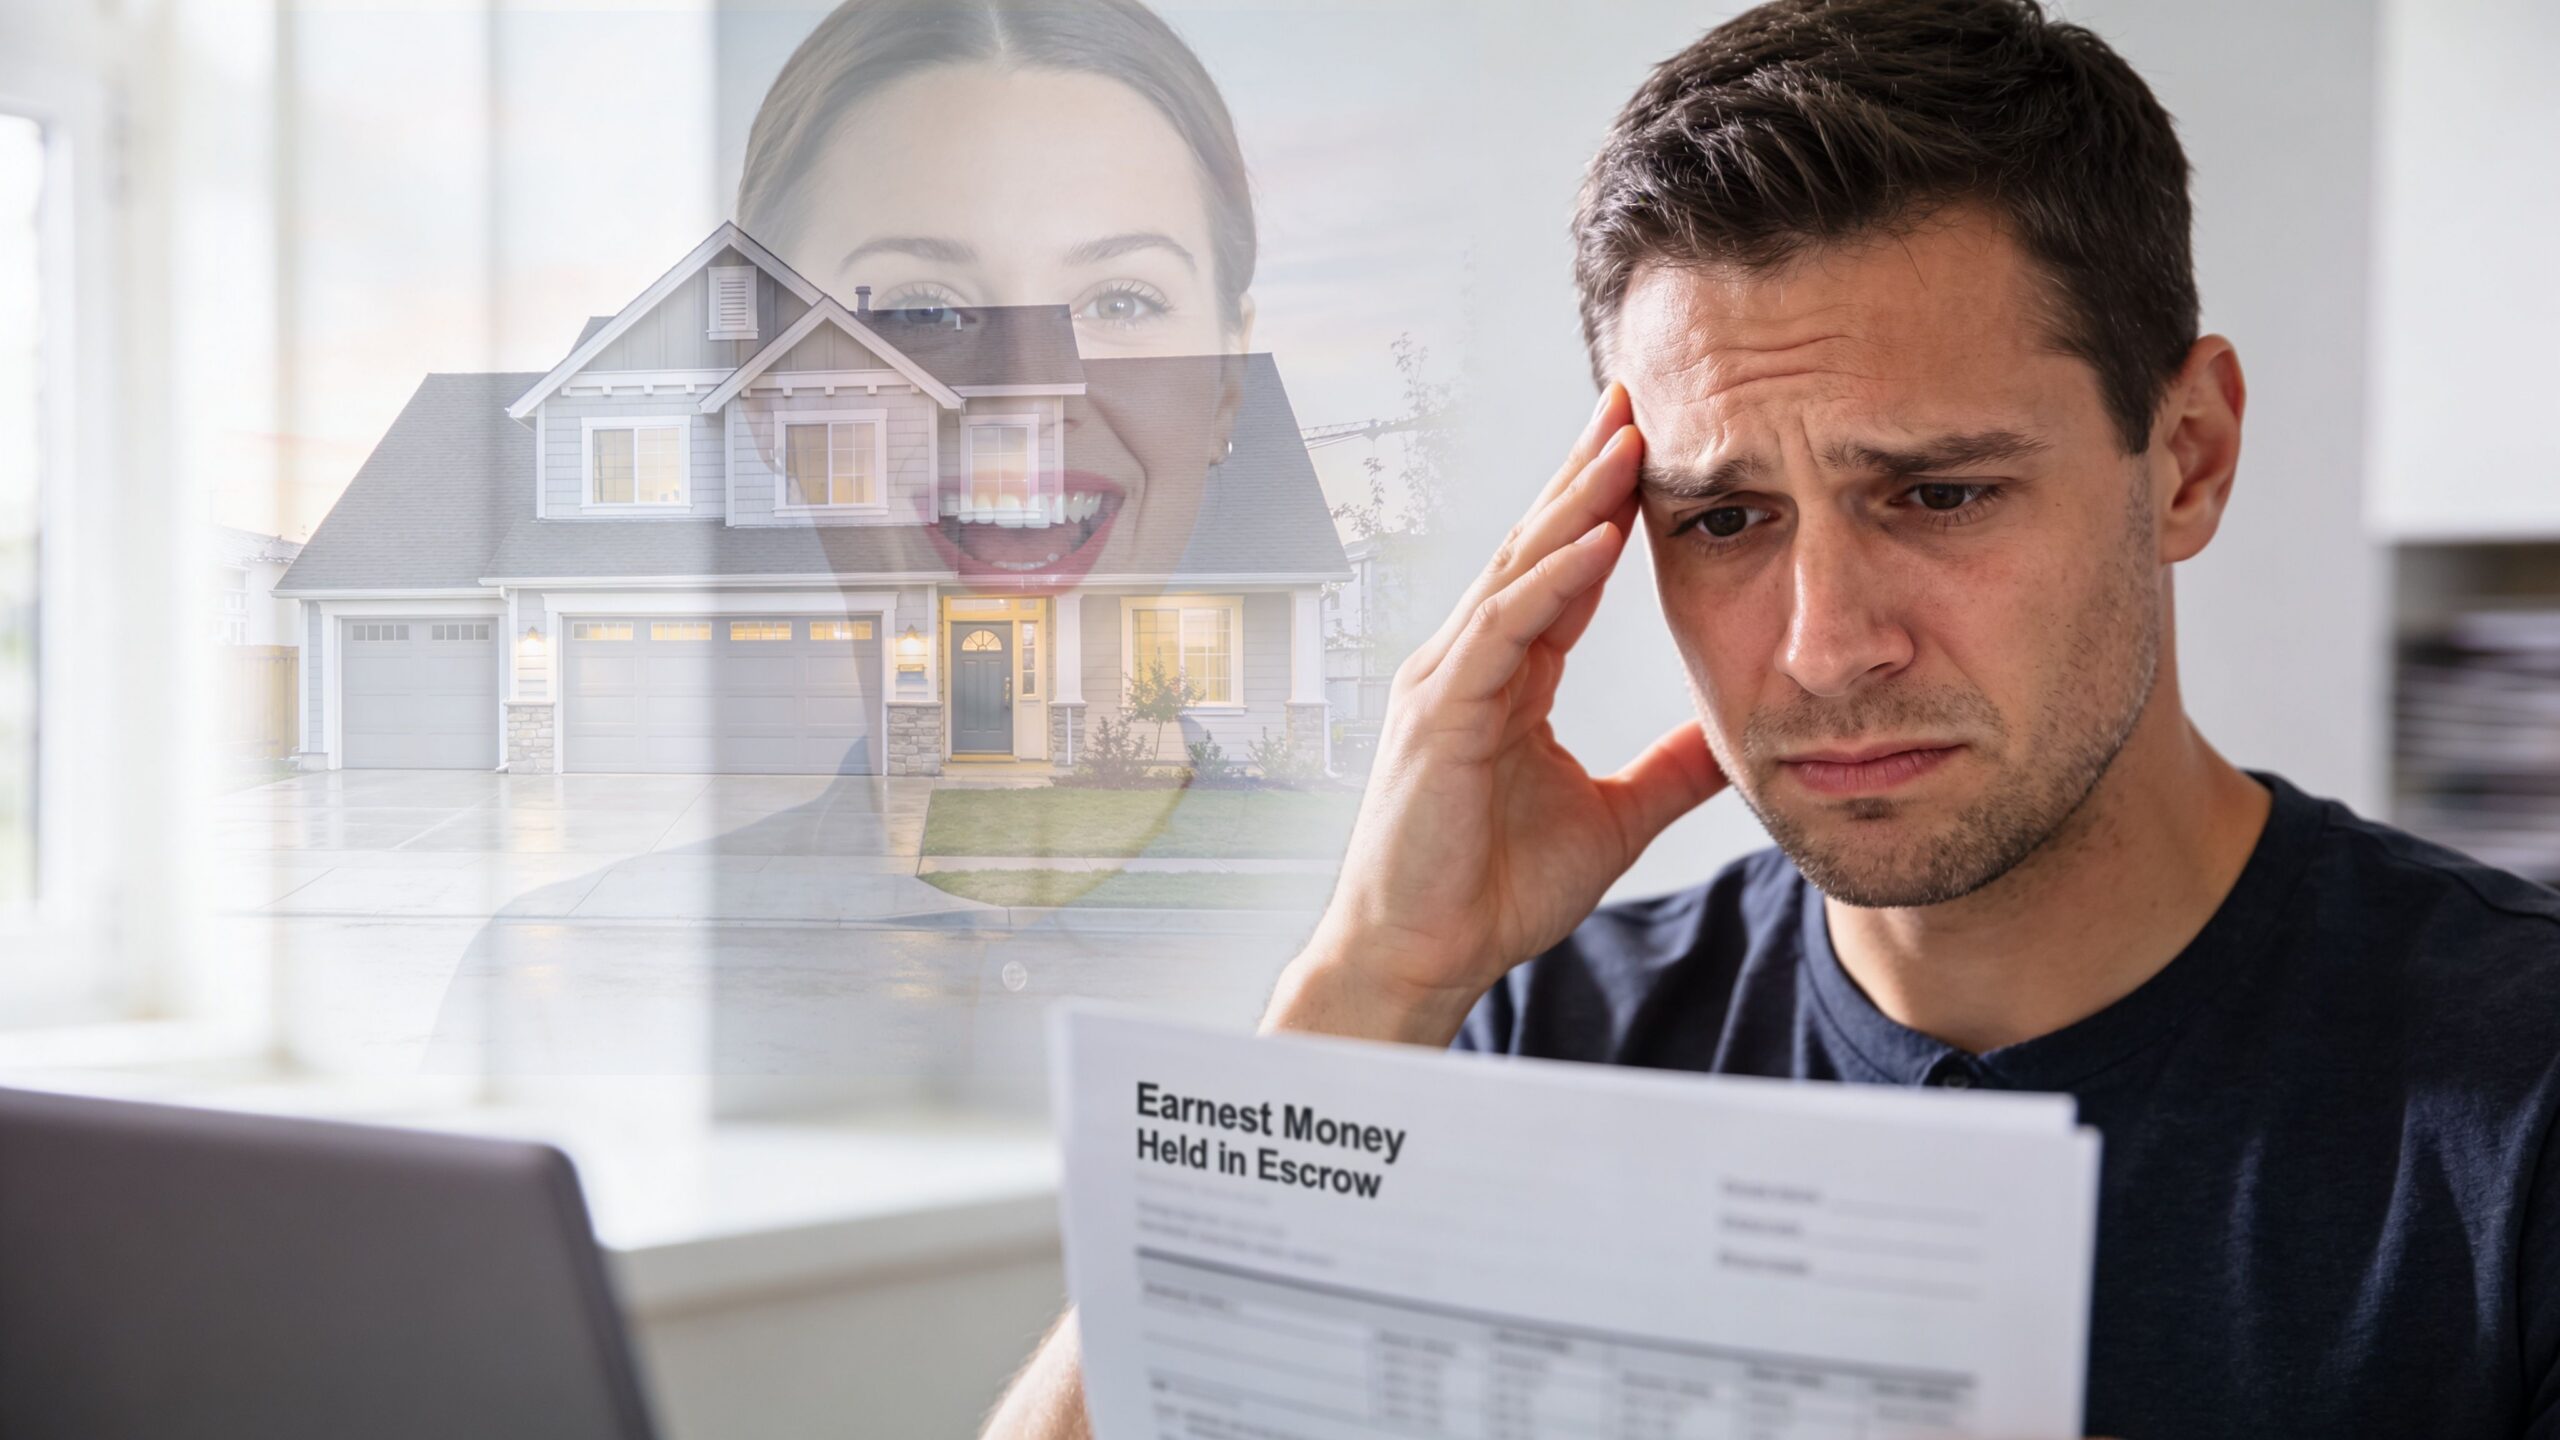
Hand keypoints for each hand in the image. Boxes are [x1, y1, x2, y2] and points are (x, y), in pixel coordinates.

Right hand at [1266, 383, 1726, 1045]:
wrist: (1425, 958)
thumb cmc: (1490, 892)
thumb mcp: (1611, 819)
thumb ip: (1667, 771)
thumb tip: (1733, 738)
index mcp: (1506, 678)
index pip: (1562, 570)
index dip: (1604, 504)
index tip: (1652, 442)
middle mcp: (1469, 663)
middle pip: (1535, 545)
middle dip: (1585, 469)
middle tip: (1634, 393)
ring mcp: (1447, 682)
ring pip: (1518, 570)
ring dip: (1573, 501)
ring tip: (1626, 436)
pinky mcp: (1440, 715)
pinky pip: (1503, 630)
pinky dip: (1549, 581)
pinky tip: (1594, 537)